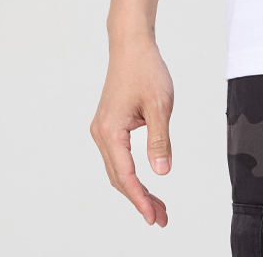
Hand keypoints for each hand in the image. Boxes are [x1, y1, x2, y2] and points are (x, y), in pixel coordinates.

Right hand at [90, 37, 174, 226]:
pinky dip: (131, 174)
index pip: (125, 176)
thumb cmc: (146, 70)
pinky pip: (117, 158)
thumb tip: (161, 173)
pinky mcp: (108, 125)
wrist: (131, 45)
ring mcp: (102, 130)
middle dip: (140, 200)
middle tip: (162, 218)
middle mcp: (101, 134)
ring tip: (158, 205)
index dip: (140, 199)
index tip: (154, 216)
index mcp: (110, 131)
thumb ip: (159, 140)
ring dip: (136, 189)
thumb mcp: (160, 104)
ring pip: (117, 170)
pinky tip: (146, 182)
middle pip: (119, 178)